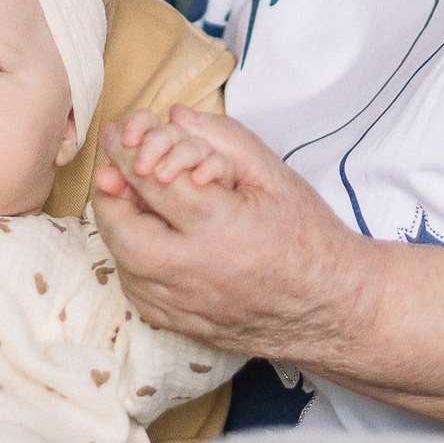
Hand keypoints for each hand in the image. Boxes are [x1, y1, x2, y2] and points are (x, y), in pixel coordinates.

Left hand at [90, 108, 365, 362]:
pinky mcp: (180, 326)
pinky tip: (152, 244)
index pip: (150, 180)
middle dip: (111, 194)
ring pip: (123, 263)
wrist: (332, 308)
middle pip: (121, 227)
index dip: (126, 152)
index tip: (116, 135)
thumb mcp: (274, 175)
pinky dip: (133, 262)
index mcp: (220, 225)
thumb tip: (175, 116)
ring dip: (120, 228)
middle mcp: (195, 270)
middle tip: (116, 173)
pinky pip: (136, 291)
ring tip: (136, 205)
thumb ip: (223, 139)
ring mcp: (184, 305)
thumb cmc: (309, 238)